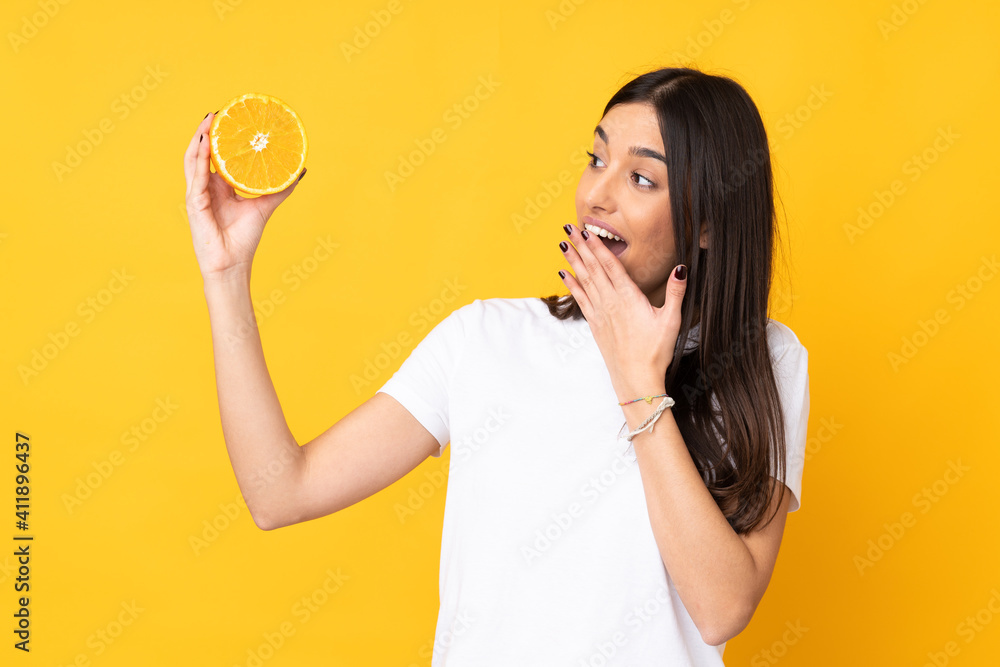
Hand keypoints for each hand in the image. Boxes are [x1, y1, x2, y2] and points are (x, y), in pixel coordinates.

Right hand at [183, 112, 305, 281]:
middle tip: (218, 112)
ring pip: (194, 160)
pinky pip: (196, 176)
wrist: (233, 264)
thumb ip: (280, 188)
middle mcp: (206, 188)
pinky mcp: (194, 203)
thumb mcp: (265, 206)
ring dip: (200, 139)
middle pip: (202, 153)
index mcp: (219, 187)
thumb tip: (300, 171)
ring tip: (209, 120)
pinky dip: (200, 158)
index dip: (220, 138)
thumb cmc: (244, 238)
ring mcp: (197, 194)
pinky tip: (205, 143)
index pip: (216, 157)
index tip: (229, 118)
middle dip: (208, 132)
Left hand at [558, 224, 687, 400]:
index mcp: (629, 298)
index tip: (587, 230)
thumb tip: (682, 268)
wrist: (636, 379)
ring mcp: (600, 313)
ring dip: (573, 261)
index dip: (598, 246)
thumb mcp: (672, 321)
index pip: (611, 266)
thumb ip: (676, 293)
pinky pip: (580, 299)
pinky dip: (572, 285)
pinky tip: (564, 275)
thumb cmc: (655, 352)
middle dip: (581, 246)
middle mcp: (611, 302)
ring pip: (584, 281)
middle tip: (568, 227)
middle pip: (593, 268)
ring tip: (563, 244)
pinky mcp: (595, 325)